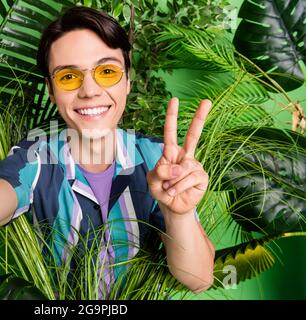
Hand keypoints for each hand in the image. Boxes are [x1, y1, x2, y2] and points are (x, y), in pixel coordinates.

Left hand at [147, 97, 211, 214]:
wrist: (172, 207)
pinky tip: (175, 192)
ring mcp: (195, 166)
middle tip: (207, 100)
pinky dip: (179, 187)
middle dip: (200, 117)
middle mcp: (185, 156)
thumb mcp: (153, 180)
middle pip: (194, 135)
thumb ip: (161, 171)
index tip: (174, 100)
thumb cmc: (161, 190)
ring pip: (184, 168)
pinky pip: (190, 178)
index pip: (171, 132)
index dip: (172, 116)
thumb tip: (177, 168)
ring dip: (172, 181)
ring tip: (168, 188)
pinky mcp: (202, 177)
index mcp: (171, 153)